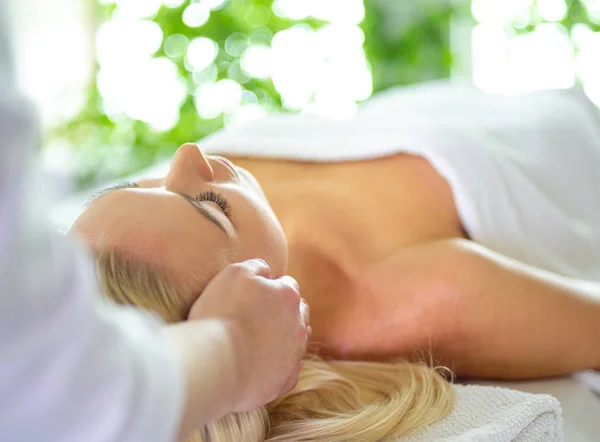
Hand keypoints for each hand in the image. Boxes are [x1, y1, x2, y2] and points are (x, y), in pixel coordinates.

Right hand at [188, 259, 309, 412]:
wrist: (217, 363)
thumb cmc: (223, 314)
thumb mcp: (234, 274)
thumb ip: (255, 267)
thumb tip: (267, 270)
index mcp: (288, 296)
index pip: (288, 285)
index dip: (272, 287)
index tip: (255, 294)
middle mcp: (298, 325)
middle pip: (298, 313)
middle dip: (284, 312)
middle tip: (260, 316)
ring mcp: (293, 355)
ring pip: (296, 342)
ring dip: (283, 338)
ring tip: (260, 341)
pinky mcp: (284, 381)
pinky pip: (289, 371)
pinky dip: (280, 365)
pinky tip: (263, 364)